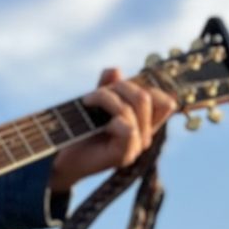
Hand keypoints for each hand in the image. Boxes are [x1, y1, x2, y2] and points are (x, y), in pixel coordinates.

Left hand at [48, 66, 177, 195]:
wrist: (64, 157)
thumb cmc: (80, 130)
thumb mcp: (96, 101)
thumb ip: (107, 85)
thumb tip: (115, 70)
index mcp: (144, 123)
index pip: (164, 101)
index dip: (144, 85)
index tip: (118, 85)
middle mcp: (145, 135)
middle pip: (146, 97)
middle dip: (119, 87)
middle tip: (94, 92)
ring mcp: (137, 146)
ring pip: (134, 108)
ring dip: (106, 98)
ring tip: (87, 101)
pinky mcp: (125, 155)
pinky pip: (128, 128)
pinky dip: (110, 118)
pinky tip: (96, 122)